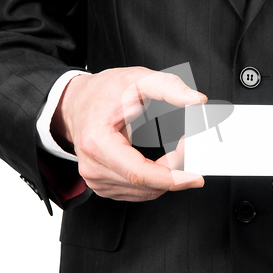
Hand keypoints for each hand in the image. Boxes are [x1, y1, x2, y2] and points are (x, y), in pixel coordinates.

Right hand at [51, 67, 206, 201]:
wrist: (76, 102)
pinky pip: (139, 192)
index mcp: (97, 143)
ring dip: (167, 177)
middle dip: (176, 171)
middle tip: (188, 147)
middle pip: (146, 185)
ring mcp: (96, 180)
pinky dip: (156, 181)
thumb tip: (197, 100)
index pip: (140, 174)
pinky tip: (162, 164)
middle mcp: (93, 167)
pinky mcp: (103, 186)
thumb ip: (169, 87)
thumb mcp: (137, 79)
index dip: (172, 178)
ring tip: (176, 151)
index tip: (195, 177)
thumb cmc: (103, 92)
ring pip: (145, 192)